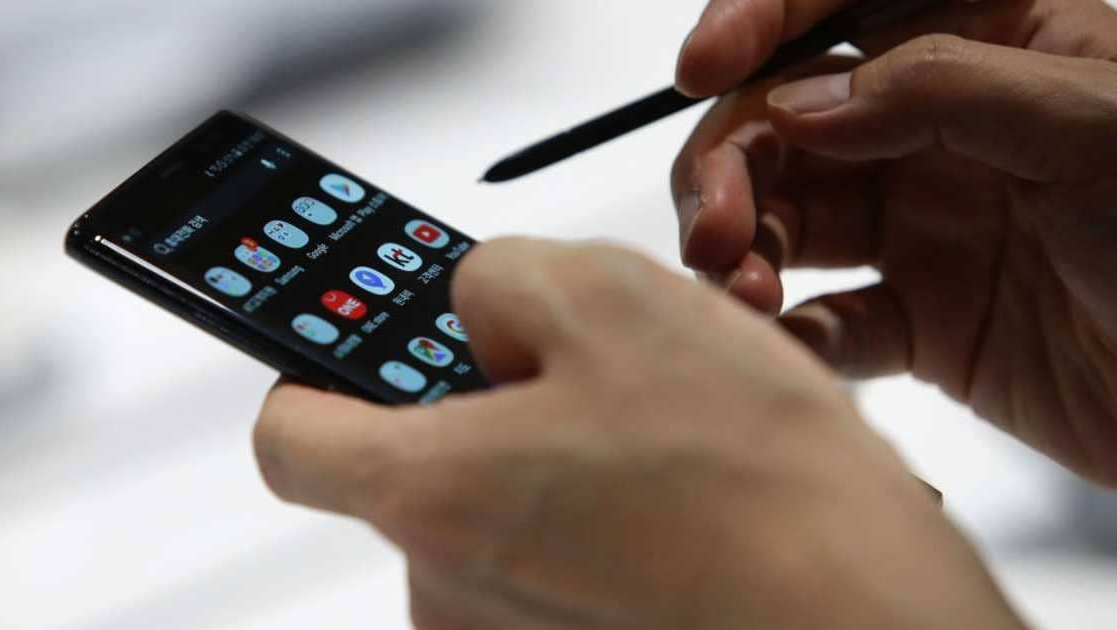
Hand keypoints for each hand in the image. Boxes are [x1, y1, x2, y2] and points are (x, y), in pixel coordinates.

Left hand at [255, 239, 1022, 629]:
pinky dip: (602, 529)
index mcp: (428, 491)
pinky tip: (681, 511)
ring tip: (667, 451)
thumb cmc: (752, 480)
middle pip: (422, 468)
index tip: (364, 349)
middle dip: (492, 410)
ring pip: (502, 517)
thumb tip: (477, 309)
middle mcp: (448, 589)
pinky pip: (557, 572)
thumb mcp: (611, 297)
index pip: (291, 437)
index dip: (318, 379)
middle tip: (592, 382)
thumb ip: (501, 279)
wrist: (865, 619)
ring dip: (563, 467)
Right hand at [673, 0, 1116, 485]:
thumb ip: (940, 90)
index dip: (757, 22)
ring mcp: (923, 226)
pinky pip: (825, 317)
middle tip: (717, 231)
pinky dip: (792, 331)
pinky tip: (790, 343)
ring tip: (743, 294)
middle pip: (784, 125)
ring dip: (744, 252)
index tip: (702, 67)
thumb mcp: (1094, 123)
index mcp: (988, 43)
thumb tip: (797, 103)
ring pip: (787, 220)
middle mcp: (938, 131)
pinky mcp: (919, 320)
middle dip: (733, 168)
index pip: (842, 6)